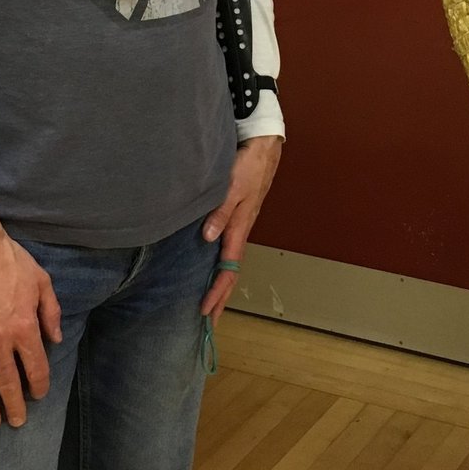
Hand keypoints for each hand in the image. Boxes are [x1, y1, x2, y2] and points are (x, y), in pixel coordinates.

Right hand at [0, 201, 62, 428]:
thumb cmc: (10, 262)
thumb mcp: (43, 282)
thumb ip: (51, 313)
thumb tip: (56, 339)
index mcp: (24, 329)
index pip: (35, 368)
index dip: (39, 385)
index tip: (39, 394)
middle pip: (7, 383)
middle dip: (14, 406)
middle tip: (17, 422)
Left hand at [200, 136, 281, 323]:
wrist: (263, 147)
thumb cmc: (249, 166)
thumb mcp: (233, 188)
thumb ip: (221, 212)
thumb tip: (208, 239)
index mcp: (240, 229)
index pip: (228, 270)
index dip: (217, 292)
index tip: (205, 311)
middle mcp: (239, 231)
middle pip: (230, 273)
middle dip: (220, 298)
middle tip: (208, 322)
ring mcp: (238, 225)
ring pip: (228, 262)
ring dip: (219, 284)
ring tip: (209, 302)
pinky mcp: (235, 216)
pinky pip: (226, 248)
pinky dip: (218, 264)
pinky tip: (210, 267)